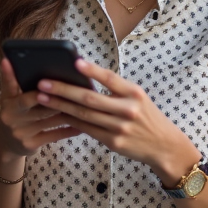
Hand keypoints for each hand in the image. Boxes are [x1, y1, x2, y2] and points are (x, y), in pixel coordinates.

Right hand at [0, 58, 82, 162]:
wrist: (6, 144)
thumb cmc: (14, 115)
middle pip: (37, 103)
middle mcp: (11, 116)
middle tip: (75, 88)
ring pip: (49, 119)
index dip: (15, 77)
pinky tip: (81, 125)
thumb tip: (10, 60)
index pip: (11, 87)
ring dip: (68, 112)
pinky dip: (68, 130)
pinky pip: (53, 135)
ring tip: (84, 104)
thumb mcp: (9, 99)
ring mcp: (21, 132)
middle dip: (56, 96)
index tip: (22, 68)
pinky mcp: (30, 144)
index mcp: (8, 102)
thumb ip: (12, 82)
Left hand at [36, 58, 198, 185]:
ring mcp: (120, 128)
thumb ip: (116, 90)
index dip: (92, 70)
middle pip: (90, 98)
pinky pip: (87, 129)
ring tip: (42, 98)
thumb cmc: (146, 117)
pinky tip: (57, 113)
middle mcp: (128, 110)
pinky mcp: (113, 143)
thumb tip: (83, 78)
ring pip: (84, 115)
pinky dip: (71, 120)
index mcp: (134, 93)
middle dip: (63, 90)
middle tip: (43, 83)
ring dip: (60, 106)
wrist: (164, 146)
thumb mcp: (138, 98)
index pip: (110, 78)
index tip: (75, 62)